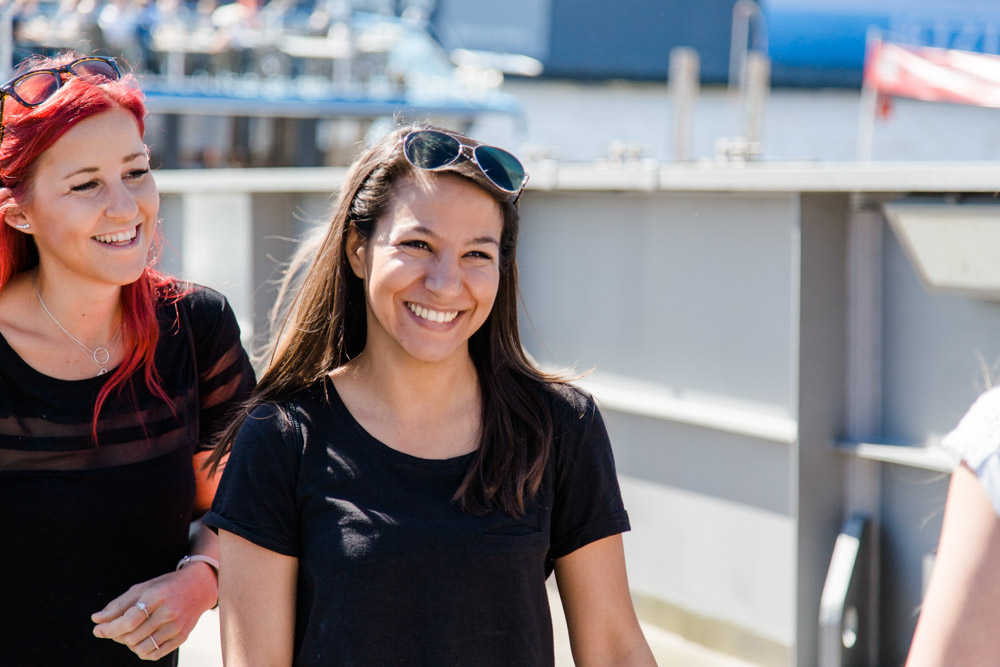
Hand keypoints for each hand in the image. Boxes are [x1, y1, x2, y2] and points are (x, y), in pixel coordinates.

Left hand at [91, 562, 217, 660]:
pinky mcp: (181, 637)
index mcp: (157, 597)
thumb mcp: (143, 588)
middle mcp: (169, 613)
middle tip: (115, 629)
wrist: (199, 587)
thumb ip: (119, 604)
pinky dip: (142, 651)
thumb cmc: (167, 586)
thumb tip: (97, 620)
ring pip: (141, 648)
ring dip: (129, 644)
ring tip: (130, 634)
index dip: (110, 628)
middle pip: (132, 636)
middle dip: (117, 636)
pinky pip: (154, 654)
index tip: (98, 630)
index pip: (129, 620)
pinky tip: (141, 640)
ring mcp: (177, 627)